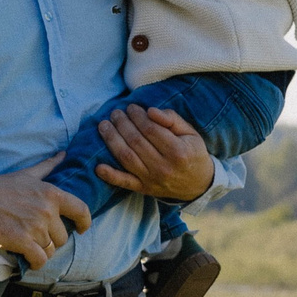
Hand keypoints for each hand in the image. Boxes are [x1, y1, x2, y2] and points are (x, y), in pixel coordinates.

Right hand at [0, 155, 91, 264]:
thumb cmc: (2, 186)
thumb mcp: (28, 174)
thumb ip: (48, 166)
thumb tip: (64, 154)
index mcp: (52, 194)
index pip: (81, 211)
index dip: (85, 222)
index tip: (82, 229)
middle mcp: (47, 212)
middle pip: (63, 236)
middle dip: (53, 239)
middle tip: (40, 236)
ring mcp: (35, 228)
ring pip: (51, 249)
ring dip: (43, 250)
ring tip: (32, 246)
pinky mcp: (22, 242)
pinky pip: (39, 259)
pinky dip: (36, 262)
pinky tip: (30, 260)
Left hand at [92, 105, 214, 200]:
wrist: (198, 185)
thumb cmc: (192, 153)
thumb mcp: (191, 134)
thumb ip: (172, 120)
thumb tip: (150, 111)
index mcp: (178, 151)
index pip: (151, 130)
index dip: (137, 117)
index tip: (131, 107)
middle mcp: (163, 167)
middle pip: (135, 142)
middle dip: (122, 124)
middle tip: (115, 113)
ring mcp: (152, 180)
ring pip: (126, 158)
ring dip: (111, 140)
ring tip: (104, 125)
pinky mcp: (143, 189)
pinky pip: (124, 182)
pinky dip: (110, 176)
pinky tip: (98, 166)